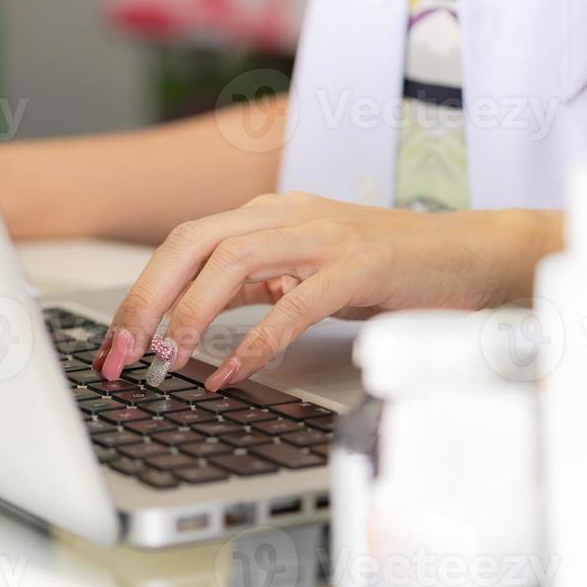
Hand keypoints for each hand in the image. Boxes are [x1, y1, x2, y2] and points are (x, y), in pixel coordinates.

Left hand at [92, 193, 561, 390]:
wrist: (472, 254)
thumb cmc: (388, 266)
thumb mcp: (305, 270)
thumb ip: (253, 286)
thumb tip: (193, 323)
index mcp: (267, 214)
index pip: (182, 244)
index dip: (140, 291)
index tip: (113, 345)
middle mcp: (285, 214)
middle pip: (191, 243)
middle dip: (145, 299)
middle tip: (120, 355)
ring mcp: (322, 236)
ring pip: (232, 260)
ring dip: (189, 312)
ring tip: (165, 359)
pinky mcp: (359, 266)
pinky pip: (294, 302)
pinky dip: (257, 340)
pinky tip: (232, 372)